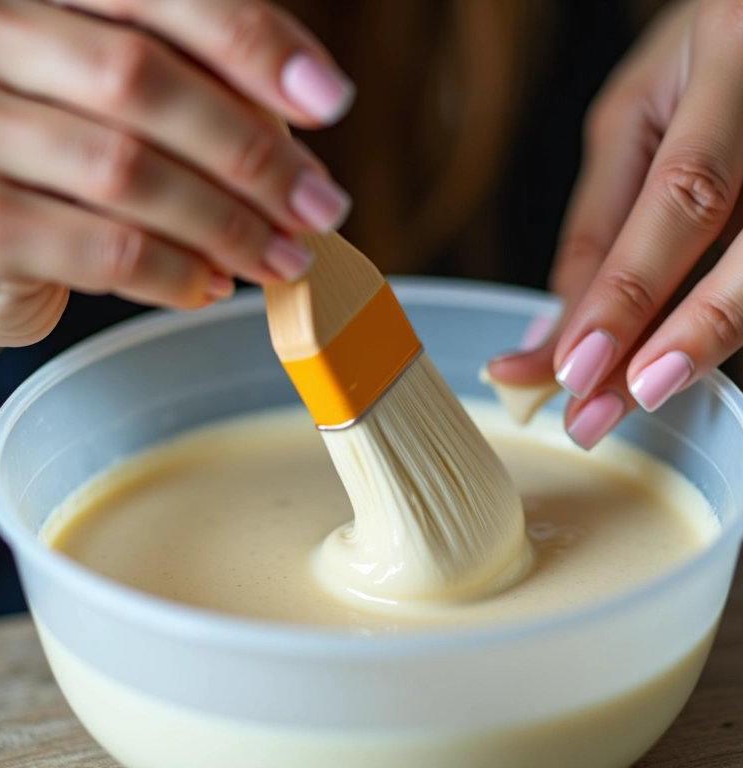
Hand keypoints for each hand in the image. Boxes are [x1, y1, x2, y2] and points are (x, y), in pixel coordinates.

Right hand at [0, 0, 353, 347]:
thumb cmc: (49, 160)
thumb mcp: (104, 101)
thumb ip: (185, 94)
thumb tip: (294, 146)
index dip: (250, 42)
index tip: (330, 99)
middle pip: (142, 81)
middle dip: (254, 154)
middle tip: (320, 206)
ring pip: (129, 172)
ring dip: (230, 225)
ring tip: (284, 257)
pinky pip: (106, 251)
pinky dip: (178, 274)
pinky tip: (211, 283)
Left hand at [490, 0, 742, 447]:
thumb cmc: (701, 55)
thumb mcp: (634, 116)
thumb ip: (601, 216)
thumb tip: (557, 325)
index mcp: (736, 51)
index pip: (680, 197)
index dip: (625, 293)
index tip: (569, 368)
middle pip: (738, 242)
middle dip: (664, 338)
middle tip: (595, 413)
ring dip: (704, 342)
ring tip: (640, 396)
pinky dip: (726, 316)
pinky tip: (683, 355)